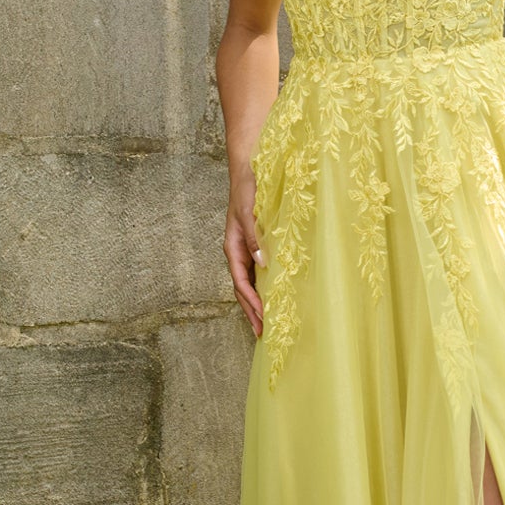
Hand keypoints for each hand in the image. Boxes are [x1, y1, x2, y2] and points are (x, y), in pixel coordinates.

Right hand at [224, 168, 264, 337]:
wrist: (248, 171)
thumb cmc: (248, 190)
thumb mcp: (250, 212)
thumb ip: (254, 237)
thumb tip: (260, 262)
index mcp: (233, 247)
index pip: (241, 281)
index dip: (251, 302)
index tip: (262, 317)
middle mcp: (238, 252)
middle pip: (242, 288)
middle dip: (251, 311)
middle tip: (262, 333)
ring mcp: (245, 250)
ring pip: (249, 283)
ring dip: (255, 303)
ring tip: (265, 323)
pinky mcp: (254, 246)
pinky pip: (257, 273)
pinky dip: (262, 288)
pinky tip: (271, 297)